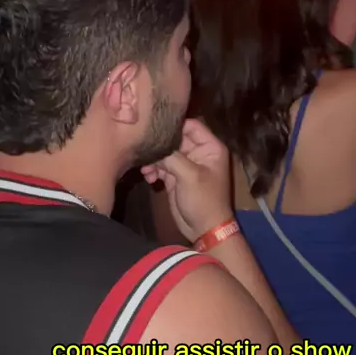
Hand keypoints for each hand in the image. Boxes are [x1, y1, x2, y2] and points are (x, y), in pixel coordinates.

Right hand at [141, 119, 233, 241]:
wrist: (204, 229)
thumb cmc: (204, 200)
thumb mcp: (190, 175)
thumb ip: (172, 157)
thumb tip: (153, 144)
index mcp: (210, 147)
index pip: (191, 126)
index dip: (174, 126)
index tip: (154, 128)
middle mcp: (199, 152)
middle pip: (175, 139)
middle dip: (160, 146)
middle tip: (145, 151)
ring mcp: (186, 164)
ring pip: (166, 153)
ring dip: (154, 160)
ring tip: (146, 170)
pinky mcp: (175, 176)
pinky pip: (161, 166)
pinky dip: (153, 170)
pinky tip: (149, 178)